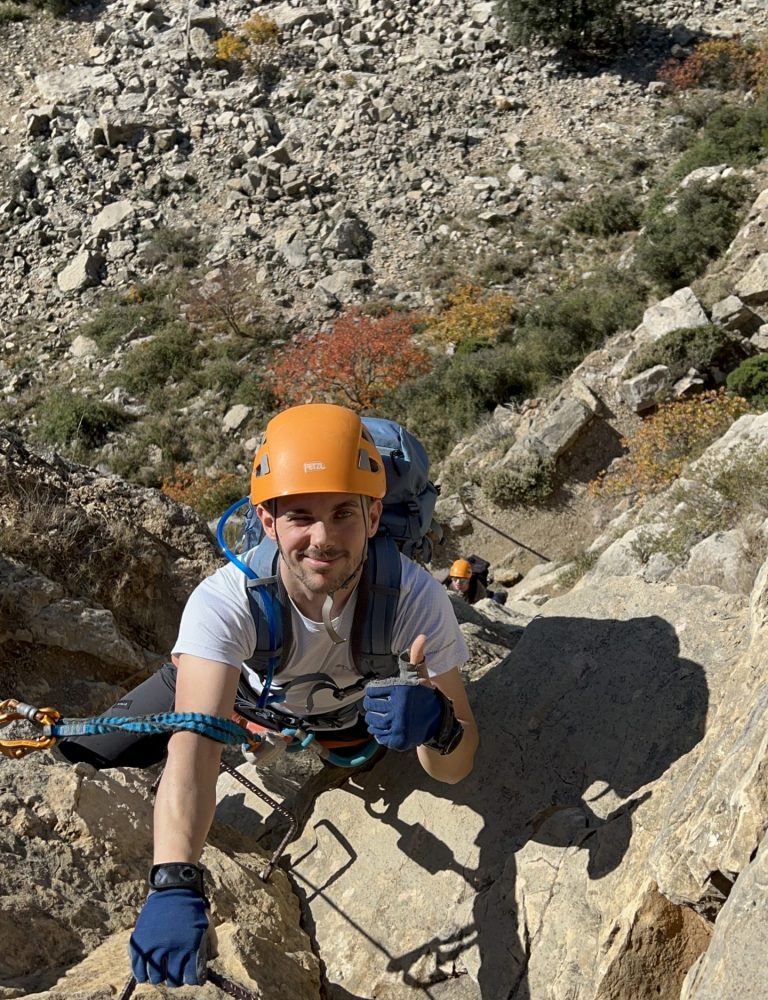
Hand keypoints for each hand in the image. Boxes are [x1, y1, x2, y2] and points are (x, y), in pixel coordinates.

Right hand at [129, 888, 208, 986]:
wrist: (174, 886)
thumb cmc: (192, 906)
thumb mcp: (207, 923)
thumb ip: (210, 944)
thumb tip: (211, 961)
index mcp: (191, 945)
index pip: (192, 977)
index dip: (192, 978)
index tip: (191, 976)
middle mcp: (173, 949)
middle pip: (173, 980)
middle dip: (176, 979)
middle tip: (175, 974)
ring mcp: (155, 946)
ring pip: (156, 977)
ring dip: (160, 976)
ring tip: (161, 971)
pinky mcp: (141, 942)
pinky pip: (138, 968)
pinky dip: (142, 974)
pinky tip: (146, 972)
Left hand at [363, 635, 443, 750]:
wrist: (436, 722)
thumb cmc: (424, 695)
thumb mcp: (420, 675)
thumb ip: (416, 656)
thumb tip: (422, 636)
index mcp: (400, 690)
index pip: (371, 691)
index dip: (375, 692)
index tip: (384, 694)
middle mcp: (398, 708)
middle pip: (369, 706)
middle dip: (374, 706)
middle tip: (384, 706)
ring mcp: (397, 725)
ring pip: (372, 721)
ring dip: (376, 719)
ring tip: (386, 716)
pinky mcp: (396, 739)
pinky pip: (378, 735)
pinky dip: (380, 732)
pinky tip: (389, 727)